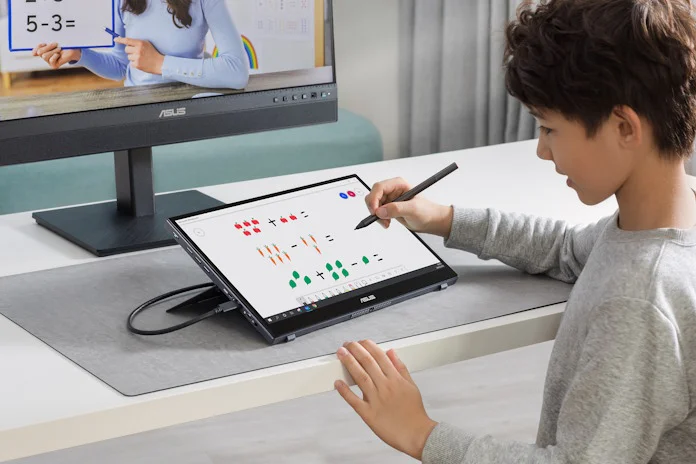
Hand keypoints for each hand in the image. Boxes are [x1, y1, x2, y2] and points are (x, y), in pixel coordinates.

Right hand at [32, 43, 80, 68]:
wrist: (73, 49)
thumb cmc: (63, 45)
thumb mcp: (51, 44)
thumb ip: (41, 47)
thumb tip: (33, 54)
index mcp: (43, 51)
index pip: (35, 51)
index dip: (39, 46)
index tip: (45, 43)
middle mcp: (45, 58)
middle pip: (40, 53)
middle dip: (48, 47)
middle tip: (56, 44)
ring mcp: (49, 62)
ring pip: (45, 56)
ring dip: (53, 51)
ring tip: (59, 49)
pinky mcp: (54, 66)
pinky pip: (51, 60)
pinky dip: (55, 56)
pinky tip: (59, 55)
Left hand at [115, 37, 163, 74]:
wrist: (160, 63)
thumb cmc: (153, 53)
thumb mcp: (146, 44)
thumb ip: (137, 42)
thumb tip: (126, 41)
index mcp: (140, 43)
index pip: (127, 40)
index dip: (120, 40)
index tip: (115, 40)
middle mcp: (138, 50)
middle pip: (126, 49)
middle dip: (129, 51)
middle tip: (136, 52)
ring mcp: (137, 58)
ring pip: (128, 57)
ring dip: (132, 57)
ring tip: (141, 58)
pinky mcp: (137, 65)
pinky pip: (131, 63)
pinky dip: (135, 63)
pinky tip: (141, 63)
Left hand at [335, 340, 437, 460]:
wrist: (417, 435)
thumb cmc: (414, 413)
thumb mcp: (411, 386)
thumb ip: (400, 368)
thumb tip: (391, 352)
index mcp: (396, 379)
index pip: (379, 356)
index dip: (368, 346)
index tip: (360, 342)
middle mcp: (385, 387)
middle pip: (367, 362)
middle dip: (355, 350)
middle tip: (347, 344)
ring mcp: (376, 400)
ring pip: (360, 377)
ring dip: (348, 363)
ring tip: (341, 353)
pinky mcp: (369, 414)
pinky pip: (354, 400)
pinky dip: (345, 391)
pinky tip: (338, 382)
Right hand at [365, 177, 453, 236]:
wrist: (431, 221)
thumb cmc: (427, 211)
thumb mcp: (413, 209)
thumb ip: (397, 209)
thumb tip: (381, 211)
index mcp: (399, 184)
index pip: (379, 187)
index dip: (374, 199)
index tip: (375, 211)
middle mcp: (393, 190)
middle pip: (373, 195)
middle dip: (374, 208)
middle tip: (380, 218)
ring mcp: (390, 199)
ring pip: (374, 204)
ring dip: (377, 215)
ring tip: (387, 222)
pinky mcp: (388, 207)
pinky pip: (377, 212)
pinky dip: (379, 218)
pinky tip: (387, 222)